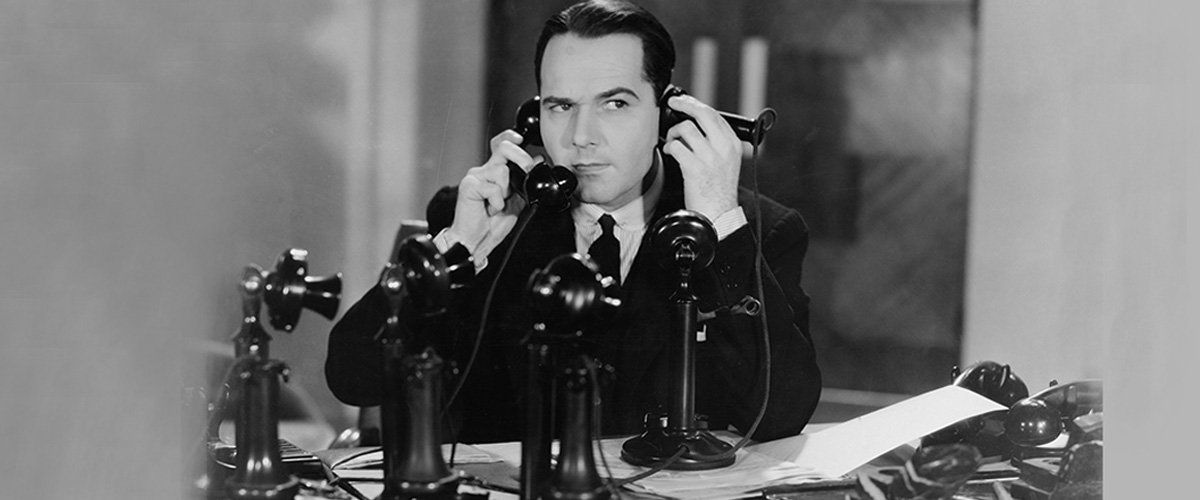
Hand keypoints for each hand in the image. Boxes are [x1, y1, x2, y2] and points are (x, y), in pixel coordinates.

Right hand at [446, 129, 541, 257]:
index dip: (510, 138)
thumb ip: (526, 181)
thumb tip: (539, 160)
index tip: (521, 139)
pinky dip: (497, 203)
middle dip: (521, 158)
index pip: (501, 145)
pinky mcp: (469, 186)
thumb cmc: (491, 224)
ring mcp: (475, 177)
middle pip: (503, 148)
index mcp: (494, 172)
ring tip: (497, 205)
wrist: (475, 241)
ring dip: (506, 192)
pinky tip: (490, 210)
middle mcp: (484, 171)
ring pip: (501, 171)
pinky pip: (493, 188)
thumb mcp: (517, 201)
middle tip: (527, 170)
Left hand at [662, 94, 741, 221]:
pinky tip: (669, 152)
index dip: (695, 104)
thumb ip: (715, 142)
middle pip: (702, 114)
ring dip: (673, 133)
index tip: (684, 101)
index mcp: (732, 144)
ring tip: (672, 141)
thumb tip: (694, 122)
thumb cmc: (717, 190)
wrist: (718, 214)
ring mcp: (710, 158)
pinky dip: (669, 147)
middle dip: (684, 105)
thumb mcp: (725, 161)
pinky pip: (676, 147)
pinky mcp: (695, 168)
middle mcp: (724, 148)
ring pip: (686, 129)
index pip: (714, 115)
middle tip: (673, 103)